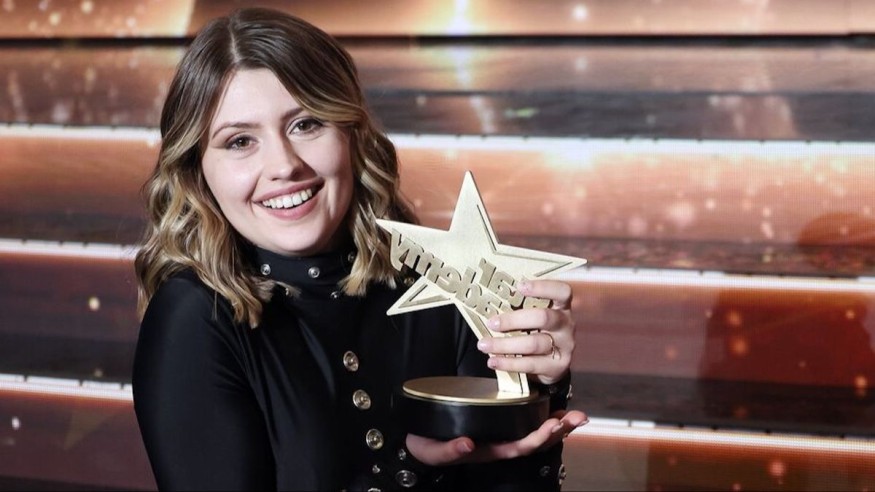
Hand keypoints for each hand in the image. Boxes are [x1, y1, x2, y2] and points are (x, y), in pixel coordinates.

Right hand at [406, 410, 587, 465]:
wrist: (421, 443)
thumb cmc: (428, 447)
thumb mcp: (434, 451)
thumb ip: (450, 450)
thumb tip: (467, 444)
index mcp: (488, 451)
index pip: (518, 447)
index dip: (537, 437)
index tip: (552, 424)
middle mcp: (499, 445)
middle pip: (535, 441)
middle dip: (557, 430)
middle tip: (576, 417)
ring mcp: (501, 436)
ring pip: (535, 433)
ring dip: (557, 425)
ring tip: (576, 416)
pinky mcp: (499, 425)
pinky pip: (526, 422)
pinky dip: (543, 416)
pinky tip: (557, 411)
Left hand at [476, 279, 574, 384]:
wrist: (554, 363)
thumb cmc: (538, 330)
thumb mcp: (535, 316)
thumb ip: (521, 308)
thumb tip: (490, 304)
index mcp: (561, 306)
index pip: (561, 292)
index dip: (543, 287)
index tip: (520, 286)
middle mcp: (566, 324)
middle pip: (543, 318)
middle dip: (513, 320)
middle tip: (491, 323)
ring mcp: (564, 346)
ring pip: (534, 344)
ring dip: (505, 344)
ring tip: (484, 345)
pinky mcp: (558, 366)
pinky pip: (530, 364)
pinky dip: (509, 363)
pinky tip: (493, 361)